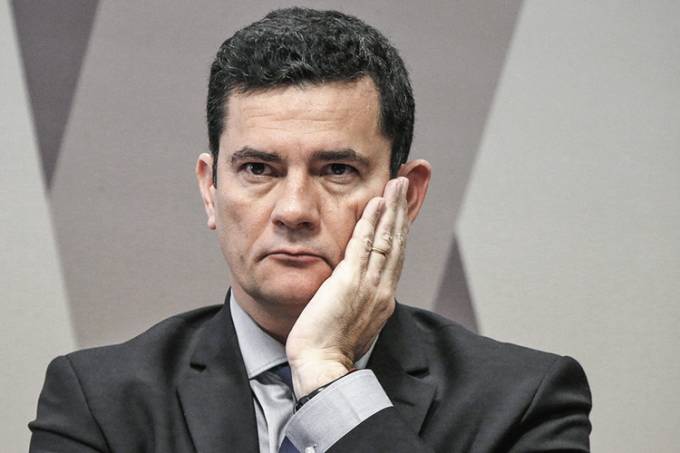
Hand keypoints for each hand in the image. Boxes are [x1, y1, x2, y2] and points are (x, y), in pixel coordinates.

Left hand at [285, 177, 409, 396]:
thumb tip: (355, 290)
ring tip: (397, 184)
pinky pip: (364, 244)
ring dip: (392, 209)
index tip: (402, 210)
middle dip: (402, 211)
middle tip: (405, 184)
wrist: (324, 368)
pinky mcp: (350, 281)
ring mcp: (369, 285)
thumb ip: (358, 301)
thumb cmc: (332, 349)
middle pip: (397, 242)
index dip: (401, 230)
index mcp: (383, 299)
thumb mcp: (353, 321)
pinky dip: (371, 222)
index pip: (395, 256)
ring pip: (386, 239)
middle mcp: (382, 289)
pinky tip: (375, 203)